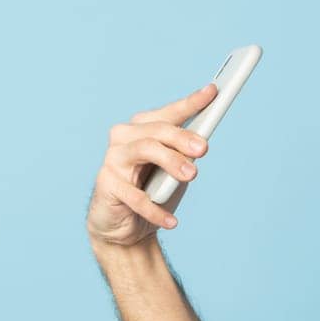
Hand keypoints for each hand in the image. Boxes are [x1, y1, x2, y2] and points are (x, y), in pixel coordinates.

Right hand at [85, 83, 216, 247]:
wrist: (125, 228)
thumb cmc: (153, 192)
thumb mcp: (175, 172)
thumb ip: (185, 155)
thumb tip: (201, 143)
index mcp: (144, 128)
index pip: (169, 113)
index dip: (191, 102)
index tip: (213, 92)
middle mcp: (125, 137)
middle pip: (157, 130)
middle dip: (182, 137)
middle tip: (203, 149)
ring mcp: (113, 159)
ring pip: (144, 150)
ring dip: (171, 161)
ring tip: (192, 175)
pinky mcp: (106, 184)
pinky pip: (134, 195)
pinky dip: (154, 208)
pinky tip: (171, 221)